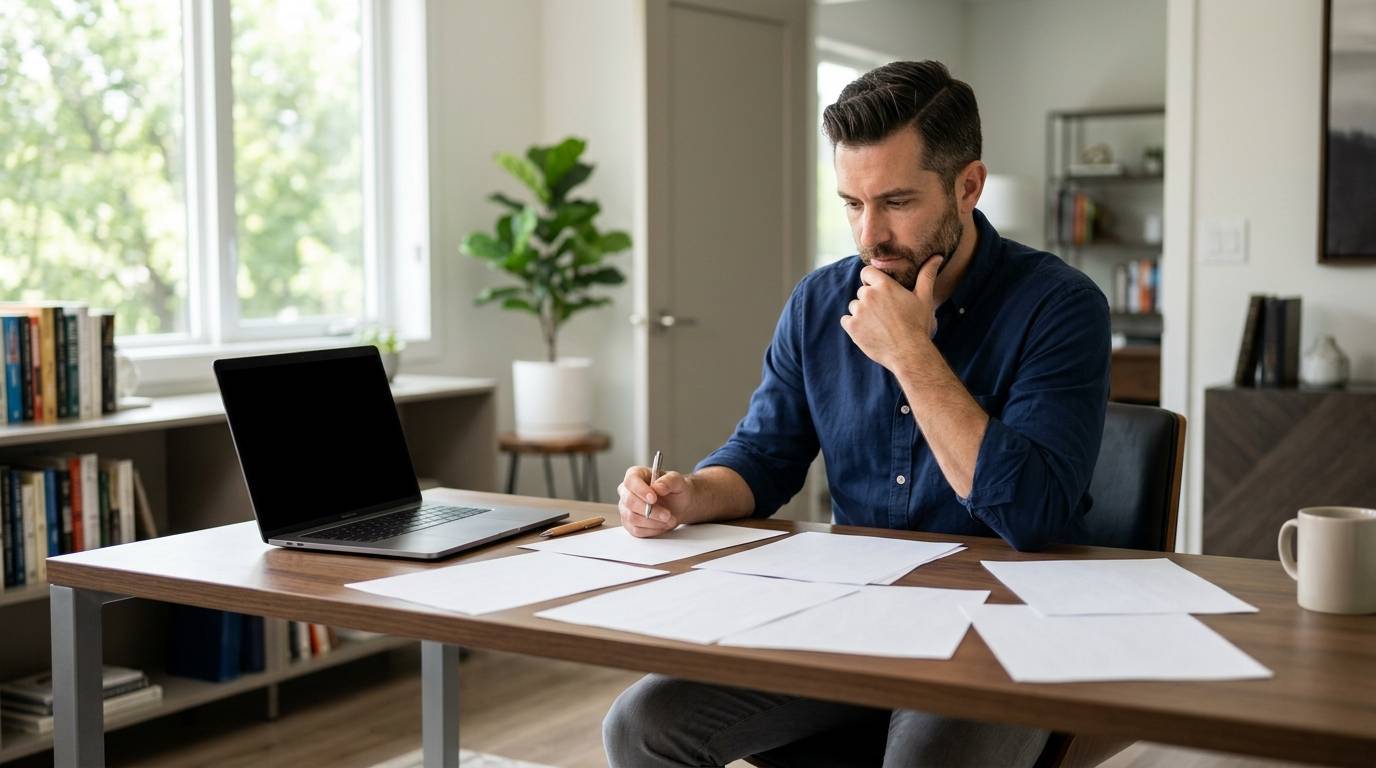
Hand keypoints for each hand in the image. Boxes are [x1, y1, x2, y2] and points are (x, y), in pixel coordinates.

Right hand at [617, 466, 693, 537]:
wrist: (680, 505)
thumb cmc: (675, 490)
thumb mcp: (678, 481)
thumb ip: (669, 481)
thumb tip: (658, 487)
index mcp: (636, 475)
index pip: (631, 481)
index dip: (640, 490)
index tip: (653, 498)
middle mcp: (627, 491)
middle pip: (630, 502)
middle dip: (650, 511)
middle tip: (667, 514)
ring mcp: (626, 508)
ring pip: (632, 518)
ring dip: (653, 522)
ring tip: (669, 520)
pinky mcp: (629, 524)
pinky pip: (636, 530)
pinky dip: (652, 530)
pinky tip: (662, 525)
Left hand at [841, 256, 941, 370]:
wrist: (909, 353)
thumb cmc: (918, 325)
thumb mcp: (924, 298)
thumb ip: (927, 275)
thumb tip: (937, 257)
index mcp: (884, 285)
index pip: (867, 272)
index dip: (872, 280)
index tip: (880, 291)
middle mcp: (868, 295)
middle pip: (862, 291)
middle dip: (870, 300)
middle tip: (886, 314)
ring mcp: (858, 311)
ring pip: (854, 306)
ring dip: (862, 313)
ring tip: (879, 324)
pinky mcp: (852, 327)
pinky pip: (846, 320)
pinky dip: (854, 326)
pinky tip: (869, 332)